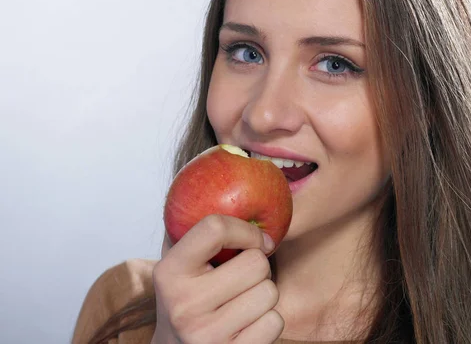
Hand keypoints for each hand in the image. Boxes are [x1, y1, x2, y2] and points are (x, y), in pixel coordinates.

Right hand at [150, 214, 283, 343]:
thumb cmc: (186, 299)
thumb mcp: (178, 265)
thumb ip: (195, 230)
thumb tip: (233, 169)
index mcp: (168, 272)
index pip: (215, 227)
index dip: (246, 229)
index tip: (256, 238)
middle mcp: (183, 304)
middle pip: (256, 263)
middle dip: (258, 266)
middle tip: (242, 278)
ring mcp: (206, 335)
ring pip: (270, 292)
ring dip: (263, 295)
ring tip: (241, 302)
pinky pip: (275, 322)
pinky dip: (268, 321)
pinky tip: (247, 325)